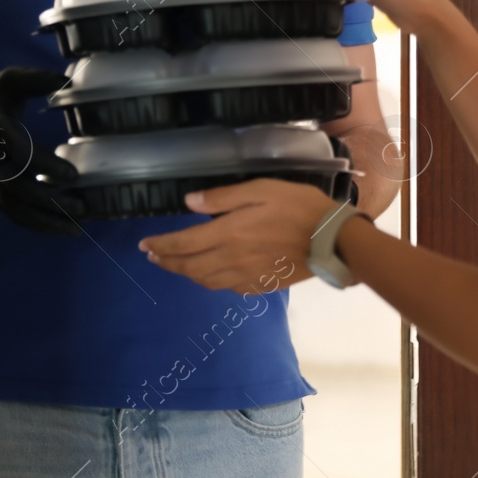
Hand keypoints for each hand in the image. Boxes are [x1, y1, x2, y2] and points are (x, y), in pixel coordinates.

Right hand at [0, 67, 84, 235]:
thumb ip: (36, 79)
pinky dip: (37, 224)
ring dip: (46, 220)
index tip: (73, 174)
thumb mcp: (9, 81)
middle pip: (20, 187)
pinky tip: (62, 227)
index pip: (20, 153)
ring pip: (17, 208)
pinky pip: (14, 214)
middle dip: (51, 200)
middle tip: (82, 205)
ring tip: (76, 227)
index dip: (46, 166)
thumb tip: (66, 80)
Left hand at [137, 179, 342, 292]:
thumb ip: (223, 198)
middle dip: (168, 263)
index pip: (183, 244)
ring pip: (206, 281)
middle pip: (190, 267)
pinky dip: (212, 282)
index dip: (161, 246)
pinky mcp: (261, 286)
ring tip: (177, 266)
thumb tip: (189, 203)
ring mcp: (247, 277)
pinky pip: (228, 288)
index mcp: (229, 234)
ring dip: (187, 274)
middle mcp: (232, 259)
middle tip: (154, 258)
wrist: (332, 239)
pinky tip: (212, 276)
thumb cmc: (298, 206)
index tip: (144, 246)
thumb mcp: (261, 189)